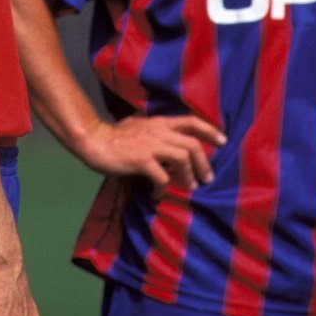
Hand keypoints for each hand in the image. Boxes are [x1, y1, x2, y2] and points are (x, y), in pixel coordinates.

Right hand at [78, 113, 225, 196]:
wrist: (92, 141)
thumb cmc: (113, 137)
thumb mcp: (138, 127)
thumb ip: (154, 133)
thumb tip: (167, 146)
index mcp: (159, 122)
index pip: (191, 120)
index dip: (210, 130)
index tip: (223, 140)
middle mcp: (158, 131)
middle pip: (192, 144)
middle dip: (204, 163)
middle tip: (207, 179)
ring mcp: (150, 145)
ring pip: (182, 158)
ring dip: (188, 176)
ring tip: (188, 188)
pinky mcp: (141, 159)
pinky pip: (162, 176)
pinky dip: (163, 188)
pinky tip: (156, 195)